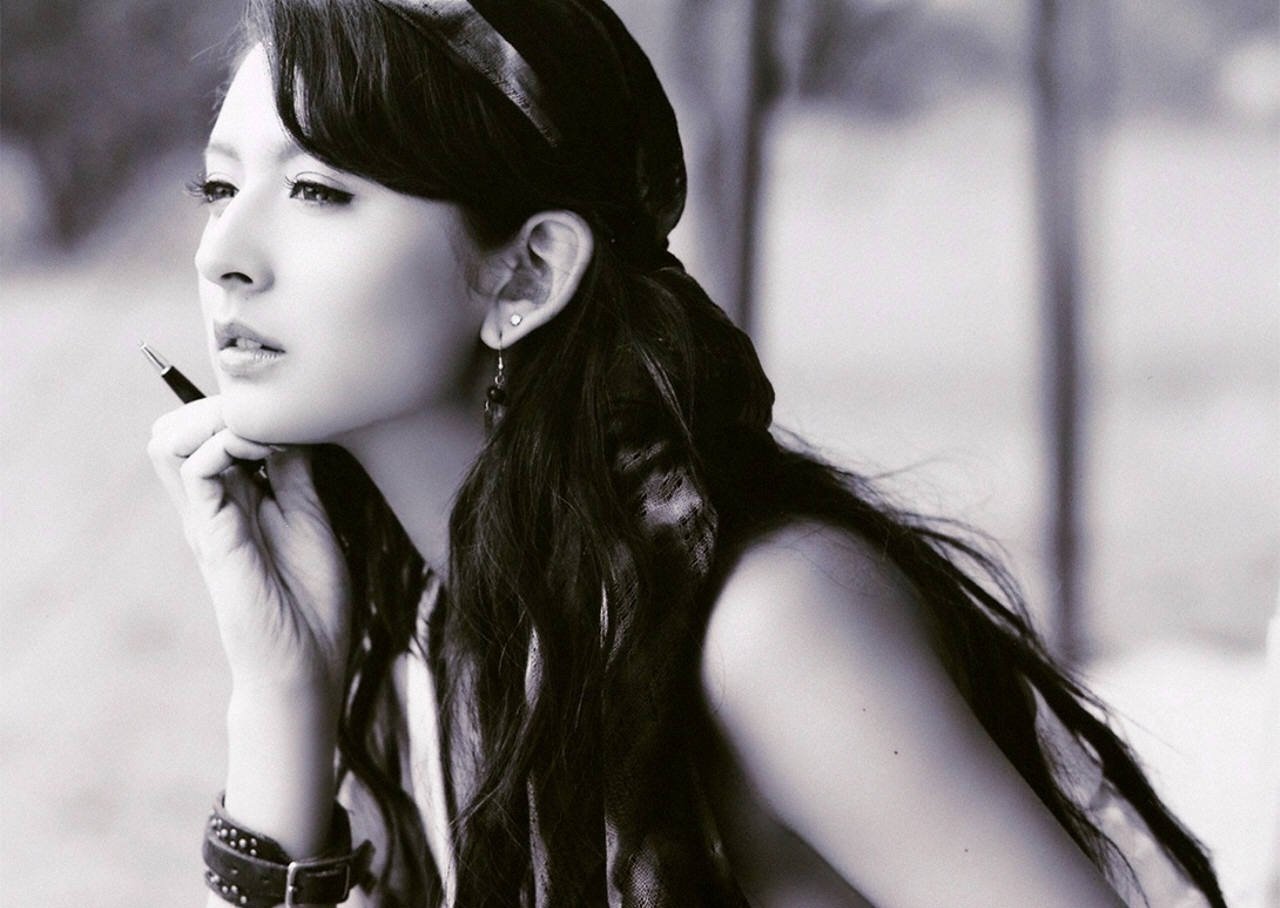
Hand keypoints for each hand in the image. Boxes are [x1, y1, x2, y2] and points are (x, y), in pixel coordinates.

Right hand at [148, 395, 352, 704]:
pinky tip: (264, 449)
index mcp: (232, 501)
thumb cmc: (311, 601)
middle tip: (270, 409)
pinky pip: (195, 470)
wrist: (306, 663)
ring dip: (216, 417)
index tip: (285, 406)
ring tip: (264, 428)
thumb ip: (294, 473)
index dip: (235, 407)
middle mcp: (209, 506)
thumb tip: (293, 424)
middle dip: (218, 402)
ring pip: (170, 440)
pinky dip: (225, 443)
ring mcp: (206, 520)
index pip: (204, 432)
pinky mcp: (213, 536)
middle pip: (175, 428)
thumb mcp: (310, 517)